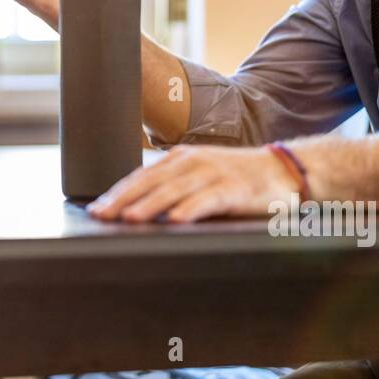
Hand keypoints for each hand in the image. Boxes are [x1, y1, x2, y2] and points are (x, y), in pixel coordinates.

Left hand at [86, 145, 301, 222]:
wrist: (282, 170)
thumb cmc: (236, 176)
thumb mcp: (200, 174)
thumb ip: (173, 185)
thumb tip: (136, 206)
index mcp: (180, 158)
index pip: (141, 176)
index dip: (117, 192)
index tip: (96, 208)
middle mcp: (192, 162)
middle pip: (151, 182)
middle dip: (123, 200)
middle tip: (101, 215)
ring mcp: (213, 174)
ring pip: (174, 190)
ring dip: (150, 205)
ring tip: (129, 218)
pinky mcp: (233, 189)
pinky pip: (208, 200)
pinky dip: (190, 209)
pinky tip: (176, 220)